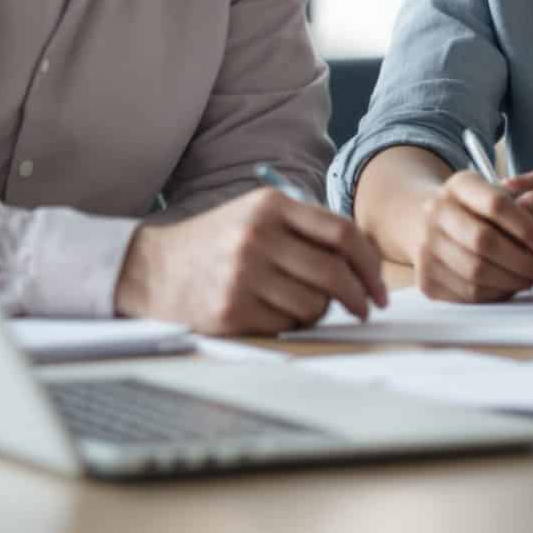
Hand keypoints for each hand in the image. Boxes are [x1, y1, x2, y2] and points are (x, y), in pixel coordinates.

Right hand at [114, 188, 387, 335]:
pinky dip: (291, 325)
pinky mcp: (230, 311)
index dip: (370, 264)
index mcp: (271, 206)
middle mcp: (257, 237)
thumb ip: (307, 228)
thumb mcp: (258, 214)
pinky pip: (285, 325)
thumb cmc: (219, 242)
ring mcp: (242, 275)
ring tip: (304, 306)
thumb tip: (364, 262)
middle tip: (365, 308)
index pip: (343, 234)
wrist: (152, 268)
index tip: (380, 287)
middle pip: (334, 273)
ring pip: (314, 305)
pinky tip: (275, 314)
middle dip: (359, 297)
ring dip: (320, 312)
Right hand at [396, 170, 532, 302]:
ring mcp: (425, 247)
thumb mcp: (495, 194)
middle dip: (526, 263)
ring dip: (514, 282)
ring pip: (476, 273)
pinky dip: (495, 294)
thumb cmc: (475, 209)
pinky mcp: (425, 279)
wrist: (424, 222)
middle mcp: (435, 213)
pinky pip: (467, 294)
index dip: (527, 228)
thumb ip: (522, 212)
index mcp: (459, 185)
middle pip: (484, 242)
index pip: (496, 204)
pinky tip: (511, 287)